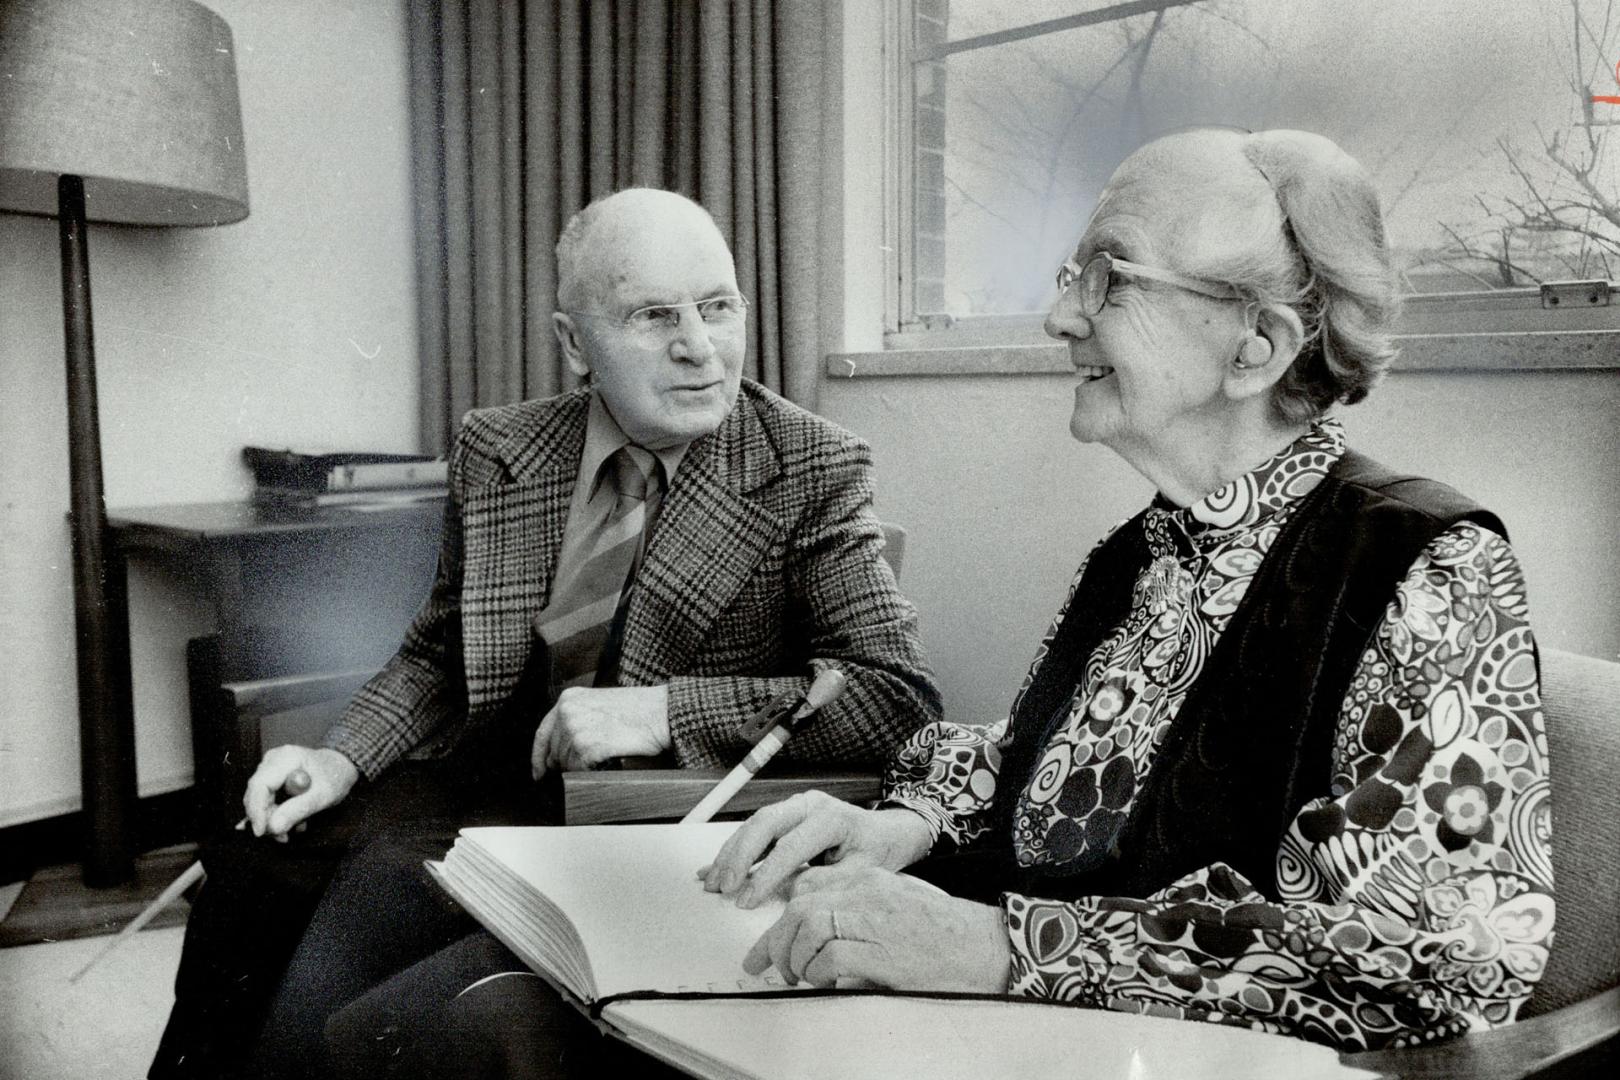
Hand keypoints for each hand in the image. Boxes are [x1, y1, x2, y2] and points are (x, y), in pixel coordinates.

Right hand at [243, 745, 357, 839]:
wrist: (341, 766)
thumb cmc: (335, 776)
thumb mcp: (323, 795)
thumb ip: (298, 810)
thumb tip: (273, 827)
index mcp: (286, 758)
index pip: (259, 785)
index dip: (257, 810)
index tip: (261, 831)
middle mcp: (273, 759)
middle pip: (255, 793)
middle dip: (265, 819)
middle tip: (283, 836)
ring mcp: (269, 767)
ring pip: (258, 799)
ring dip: (272, 818)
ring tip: (296, 826)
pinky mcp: (270, 777)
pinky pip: (264, 799)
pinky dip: (275, 813)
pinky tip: (290, 819)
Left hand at [530, 685, 670, 777]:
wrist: (661, 713)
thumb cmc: (638, 710)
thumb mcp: (598, 704)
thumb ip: (577, 719)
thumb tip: (560, 749)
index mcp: (568, 699)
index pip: (542, 733)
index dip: (539, 756)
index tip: (539, 771)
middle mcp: (567, 712)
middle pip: (554, 751)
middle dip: (565, 763)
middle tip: (586, 764)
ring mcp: (576, 729)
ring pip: (566, 763)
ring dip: (581, 767)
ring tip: (603, 756)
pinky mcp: (587, 747)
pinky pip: (579, 770)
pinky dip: (590, 771)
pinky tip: (605, 761)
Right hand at [699, 790, 933, 907]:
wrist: (886, 832)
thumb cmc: (876, 851)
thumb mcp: (862, 872)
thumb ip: (828, 882)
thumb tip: (793, 894)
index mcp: (832, 818)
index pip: (790, 846)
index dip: (765, 875)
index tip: (746, 901)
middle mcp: (810, 805)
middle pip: (764, 824)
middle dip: (739, 857)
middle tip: (723, 888)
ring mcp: (796, 806)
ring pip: (755, 824)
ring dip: (731, 853)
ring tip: (712, 883)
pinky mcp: (786, 814)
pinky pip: (756, 829)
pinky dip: (735, 849)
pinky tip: (716, 868)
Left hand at [743, 864, 1010, 992]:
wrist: (986, 947)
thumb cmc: (946, 932)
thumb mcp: (898, 902)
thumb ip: (858, 906)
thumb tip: (815, 930)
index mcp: (870, 878)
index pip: (807, 886)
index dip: (780, 917)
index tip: (769, 943)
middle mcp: (868, 892)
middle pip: (799, 908)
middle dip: (775, 941)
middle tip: (769, 967)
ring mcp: (874, 920)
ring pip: (808, 929)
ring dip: (796, 959)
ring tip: (800, 978)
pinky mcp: (881, 952)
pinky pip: (830, 959)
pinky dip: (818, 975)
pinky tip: (824, 983)